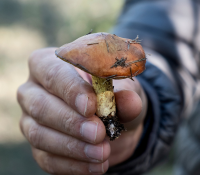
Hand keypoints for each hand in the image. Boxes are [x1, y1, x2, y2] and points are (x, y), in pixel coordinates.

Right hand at [17, 48, 146, 174]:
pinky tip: (96, 165)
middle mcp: (34, 91)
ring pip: (39, 134)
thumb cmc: (111, 95)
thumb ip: (126, 94)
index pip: (53, 74)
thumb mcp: (123, 89)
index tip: (91, 107)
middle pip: (40, 106)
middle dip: (71, 121)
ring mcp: (31, 120)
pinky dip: (72, 164)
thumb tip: (129, 101)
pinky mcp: (39, 145)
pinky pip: (47, 158)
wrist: (109, 120)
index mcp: (50, 65)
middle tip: (99, 132)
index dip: (70, 90)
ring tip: (102, 152)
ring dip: (73, 146)